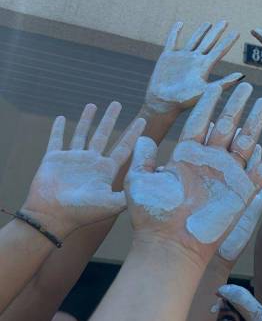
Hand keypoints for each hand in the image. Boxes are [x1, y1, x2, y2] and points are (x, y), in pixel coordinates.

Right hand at [24, 103, 144, 236]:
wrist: (52, 217)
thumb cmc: (82, 212)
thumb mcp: (111, 203)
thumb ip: (129, 194)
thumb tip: (149, 188)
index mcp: (105, 171)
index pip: (124, 148)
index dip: (133, 134)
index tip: (143, 120)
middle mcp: (91, 163)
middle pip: (103, 135)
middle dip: (110, 119)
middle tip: (117, 103)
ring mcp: (72, 160)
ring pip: (81, 134)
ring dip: (87, 120)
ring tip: (93, 105)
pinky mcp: (53, 159)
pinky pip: (56, 140)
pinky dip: (58, 129)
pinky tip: (62, 118)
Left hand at [126, 83, 261, 263]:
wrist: (170, 244)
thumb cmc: (152, 216)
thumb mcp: (140, 181)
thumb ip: (143, 159)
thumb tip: (143, 137)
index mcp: (186, 157)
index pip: (199, 122)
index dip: (208, 104)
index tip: (215, 86)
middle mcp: (209, 162)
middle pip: (226, 126)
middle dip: (236, 105)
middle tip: (246, 85)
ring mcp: (227, 176)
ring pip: (245, 141)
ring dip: (255, 121)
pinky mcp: (242, 191)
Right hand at [144, 20, 242, 116]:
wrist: (163, 103)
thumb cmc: (184, 100)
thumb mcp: (205, 91)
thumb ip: (224, 83)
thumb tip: (242, 75)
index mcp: (204, 67)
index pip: (219, 51)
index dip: (228, 41)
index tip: (237, 32)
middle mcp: (195, 61)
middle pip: (208, 42)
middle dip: (217, 32)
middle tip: (225, 22)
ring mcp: (182, 58)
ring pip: (194, 40)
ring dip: (201, 31)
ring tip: (209, 23)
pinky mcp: (168, 57)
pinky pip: (172, 40)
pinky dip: (175, 32)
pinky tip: (180, 23)